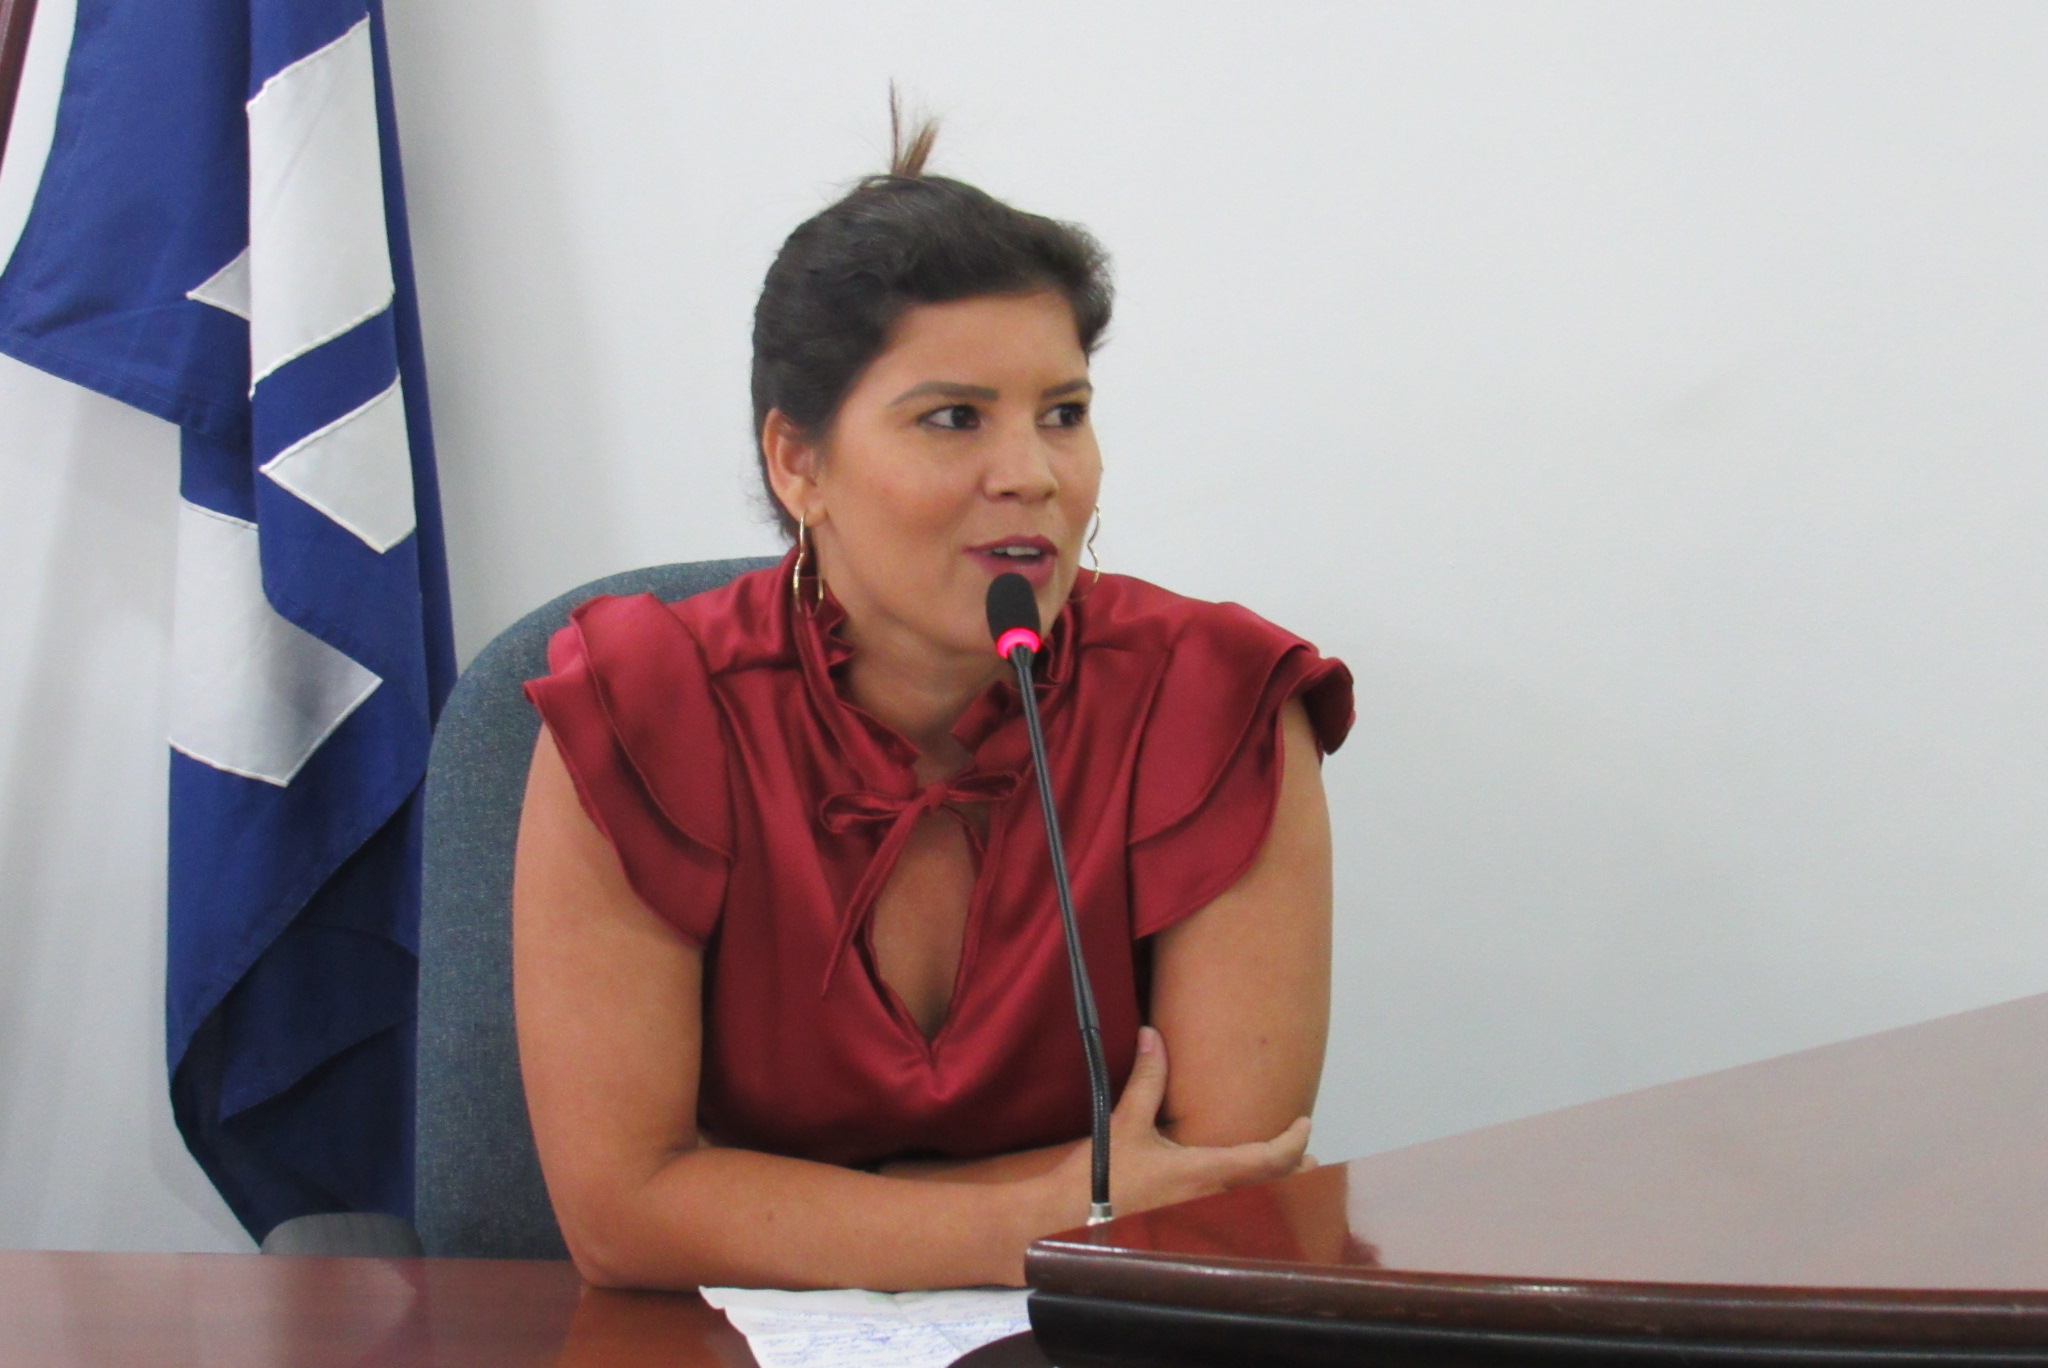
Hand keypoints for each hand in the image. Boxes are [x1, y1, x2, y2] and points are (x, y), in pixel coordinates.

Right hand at [1043, 1026, 1311, 1224]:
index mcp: (1205, 1173)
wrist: (1065, 1222)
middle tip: (1309, 1159)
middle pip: (1270, 1190)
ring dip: (1270, 1191)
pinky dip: (1244, 1206)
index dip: (1294, 1142)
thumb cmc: (1098, 1178)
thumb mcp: (1124, 1123)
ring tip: (1283, 1176)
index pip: (1269, 1160)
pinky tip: (1239, 1202)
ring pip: (1252, 1208)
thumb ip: (1147, 1080)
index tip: (1305, 1126)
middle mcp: (1210, 1202)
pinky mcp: (1181, 1233)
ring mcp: (1198, 1223)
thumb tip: (1155, 1036)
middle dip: (1292, 1173)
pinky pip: (1227, 1220)